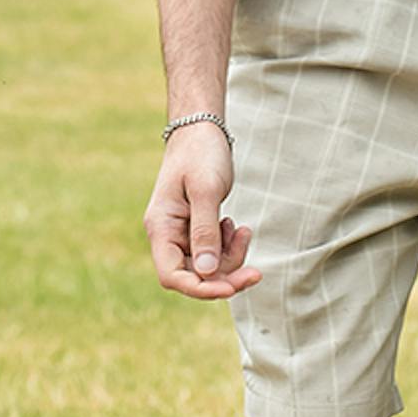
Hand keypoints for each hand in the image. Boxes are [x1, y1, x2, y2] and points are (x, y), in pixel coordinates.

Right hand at [143, 123, 259, 300]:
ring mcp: (180, 231)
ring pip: (206, 267)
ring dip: (230, 259)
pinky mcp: (195, 227)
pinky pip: (212, 252)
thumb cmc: (201, 153)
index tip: (231, 287)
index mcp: (160, 226)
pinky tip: (237, 228)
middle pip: (193, 276)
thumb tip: (207, 274)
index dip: (201, 288)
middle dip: (225, 276)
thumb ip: (205, 231)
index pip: (172, 275)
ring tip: (243, 231)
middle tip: (256, 273)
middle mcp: (167, 233)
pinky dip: (228, 246)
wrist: (202, 128)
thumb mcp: (206, 190)